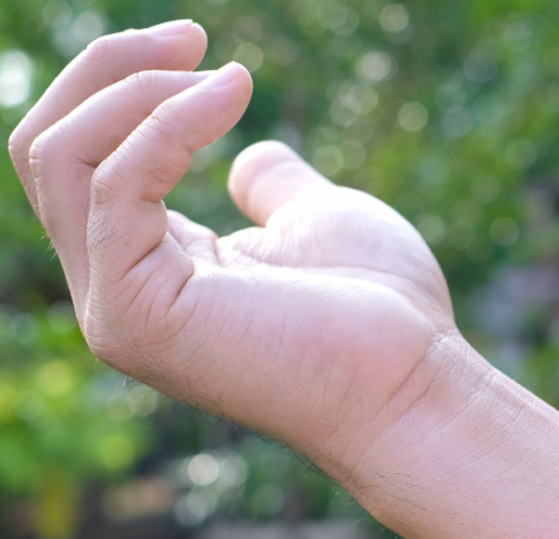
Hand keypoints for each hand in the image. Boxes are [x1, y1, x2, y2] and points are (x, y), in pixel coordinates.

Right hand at [8, 20, 458, 465]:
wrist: (413, 387)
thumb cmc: (381, 313)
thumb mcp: (314, 221)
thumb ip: (269, 188)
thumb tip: (246, 154)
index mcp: (151, 270)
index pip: (81, 163)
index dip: (121, 88)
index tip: (200, 46)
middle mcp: (118, 293)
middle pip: (48, 151)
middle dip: (109, 72)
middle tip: (194, 35)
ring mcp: (120, 310)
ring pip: (59, 160)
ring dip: (135, 90)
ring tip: (224, 76)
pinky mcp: (139, 314)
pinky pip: (116, 185)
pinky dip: (168, 124)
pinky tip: (233, 95)